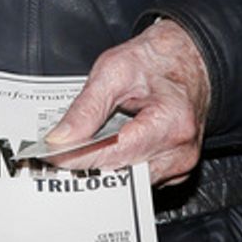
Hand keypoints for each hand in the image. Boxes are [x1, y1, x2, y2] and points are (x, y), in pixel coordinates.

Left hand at [43, 18, 210, 185]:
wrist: (189, 59)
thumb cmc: (157, 59)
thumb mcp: (114, 70)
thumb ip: (86, 107)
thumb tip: (60, 139)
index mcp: (171, 123)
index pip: (115, 154)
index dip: (80, 157)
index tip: (52, 156)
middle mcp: (180, 152)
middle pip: (121, 173)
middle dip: (89, 163)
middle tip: (61, 151)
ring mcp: (180, 165)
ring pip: (128, 182)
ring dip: (105, 166)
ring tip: (85, 146)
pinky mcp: (175, 171)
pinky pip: (139, 178)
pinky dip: (121, 164)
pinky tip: (111, 146)